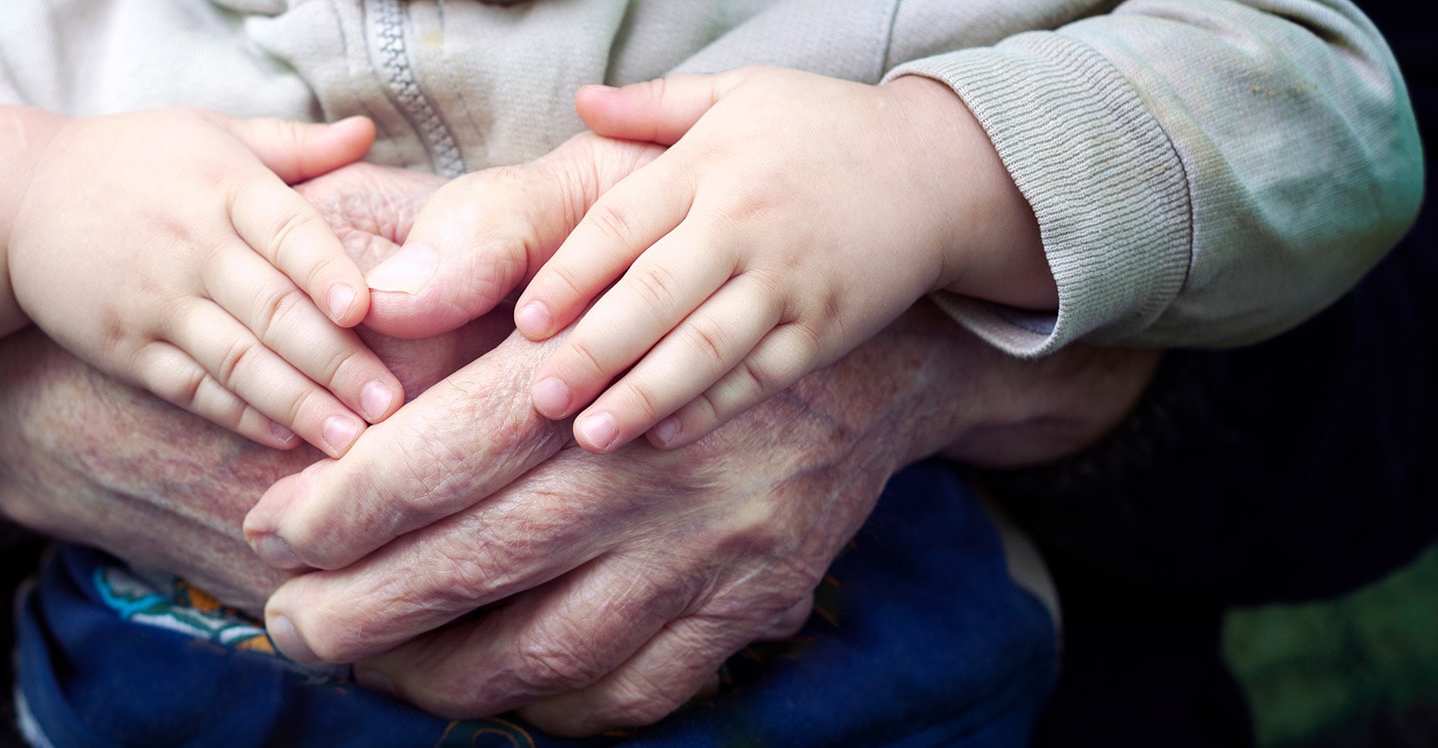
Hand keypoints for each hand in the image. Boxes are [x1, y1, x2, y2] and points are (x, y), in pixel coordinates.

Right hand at [9, 110, 401, 456]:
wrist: (15, 200)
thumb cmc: (135, 161)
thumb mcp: (210, 132)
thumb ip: (295, 145)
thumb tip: (369, 131)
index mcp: (224, 186)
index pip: (285, 229)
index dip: (326, 269)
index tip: (367, 309)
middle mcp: (191, 245)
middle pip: (272, 308)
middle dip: (335, 361)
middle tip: (390, 405)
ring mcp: (155, 302)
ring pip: (236, 360)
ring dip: (296, 403)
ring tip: (350, 442)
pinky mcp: (125, 348)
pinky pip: (189, 388)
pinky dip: (238, 415)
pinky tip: (284, 438)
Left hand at [248, 303, 1156, 734]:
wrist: (878, 352)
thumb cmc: (698, 275)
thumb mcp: (605, 201)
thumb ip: (490, 237)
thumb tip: (382, 303)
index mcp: (600, 370)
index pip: (440, 456)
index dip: (341, 505)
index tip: (273, 528)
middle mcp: (653, 471)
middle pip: (476, 567)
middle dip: (360, 612)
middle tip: (290, 625)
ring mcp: (709, 552)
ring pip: (547, 651)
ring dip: (438, 677)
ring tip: (370, 663)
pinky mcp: (751, 606)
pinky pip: (638, 692)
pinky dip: (555, 707)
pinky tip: (499, 690)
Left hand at [516, 67, 1052, 453]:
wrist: (942, 169)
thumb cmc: (824, 129)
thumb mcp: (742, 92)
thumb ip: (656, 105)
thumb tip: (581, 101)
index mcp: (711, 166)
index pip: (623, 224)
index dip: (569, 275)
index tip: (523, 322)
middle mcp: (745, 226)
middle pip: (655, 296)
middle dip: (592, 352)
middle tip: (536, 399)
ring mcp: (789, 283)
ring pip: (706, 348)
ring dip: (644, 395)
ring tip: (591, 435)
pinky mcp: (826, 329)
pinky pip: (761, 378)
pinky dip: (713, 409)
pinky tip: (664, 436)